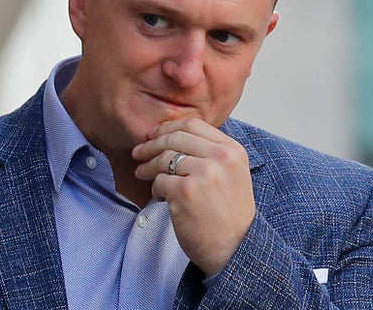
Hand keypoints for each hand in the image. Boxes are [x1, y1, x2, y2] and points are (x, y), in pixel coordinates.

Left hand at [132, 118, 254, 276]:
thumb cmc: (229, 213)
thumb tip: (172, 135)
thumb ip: (210, 152)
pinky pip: (159, 181)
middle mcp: (220, 158)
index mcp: (232, 150)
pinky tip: (160, 196)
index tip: (153, 134)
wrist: (235, 247)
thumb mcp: (232, 173)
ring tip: (141, 173)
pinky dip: (155, 189)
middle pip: (175, 138)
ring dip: (148, 166)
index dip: (168, 127)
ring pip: (164, 158)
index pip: (193, 124)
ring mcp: (203, 174)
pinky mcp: (185, 192)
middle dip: (151, 144)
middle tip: (138, 152)